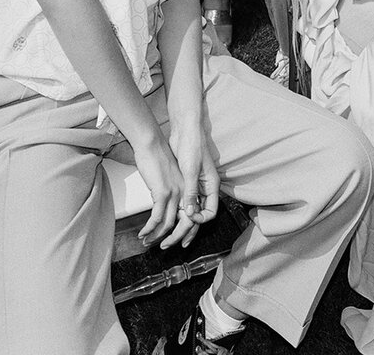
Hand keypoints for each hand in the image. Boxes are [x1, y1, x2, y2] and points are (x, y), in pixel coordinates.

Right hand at [132, 132, 189, 246]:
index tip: (181, 241)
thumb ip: (173, 192)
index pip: (195, 215)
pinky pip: (156, 218)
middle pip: (186, 224)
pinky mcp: (163, 193)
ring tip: (147, 241)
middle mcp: (185, 192)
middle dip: (174, 239)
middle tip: (164, 247)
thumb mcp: (170, 177)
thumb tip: (170, 206)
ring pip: (168, 224)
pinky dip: (149, 228)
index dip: (189, 232)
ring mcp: (175, 193)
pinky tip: (143, 232)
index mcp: (189, 188)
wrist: (152, 144)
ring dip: (157, 236)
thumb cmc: (158, 157)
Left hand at [159, 123, 219, 250]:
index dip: (199, 221)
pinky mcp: (184, 181)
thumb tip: (191, 214)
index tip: (187, 223)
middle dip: (185, 232)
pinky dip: (173, 212)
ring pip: (188, 211)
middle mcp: (204, 188)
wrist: (185, 129)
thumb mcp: (191, 170)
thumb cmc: (192, 145)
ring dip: (177, 225)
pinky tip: (162, 218)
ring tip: (163, 238)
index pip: (210, 212)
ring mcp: (194, 185)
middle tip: (170, 244)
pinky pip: (181, 202)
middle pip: (198, 215)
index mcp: (211, 185)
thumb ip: (192, 192)